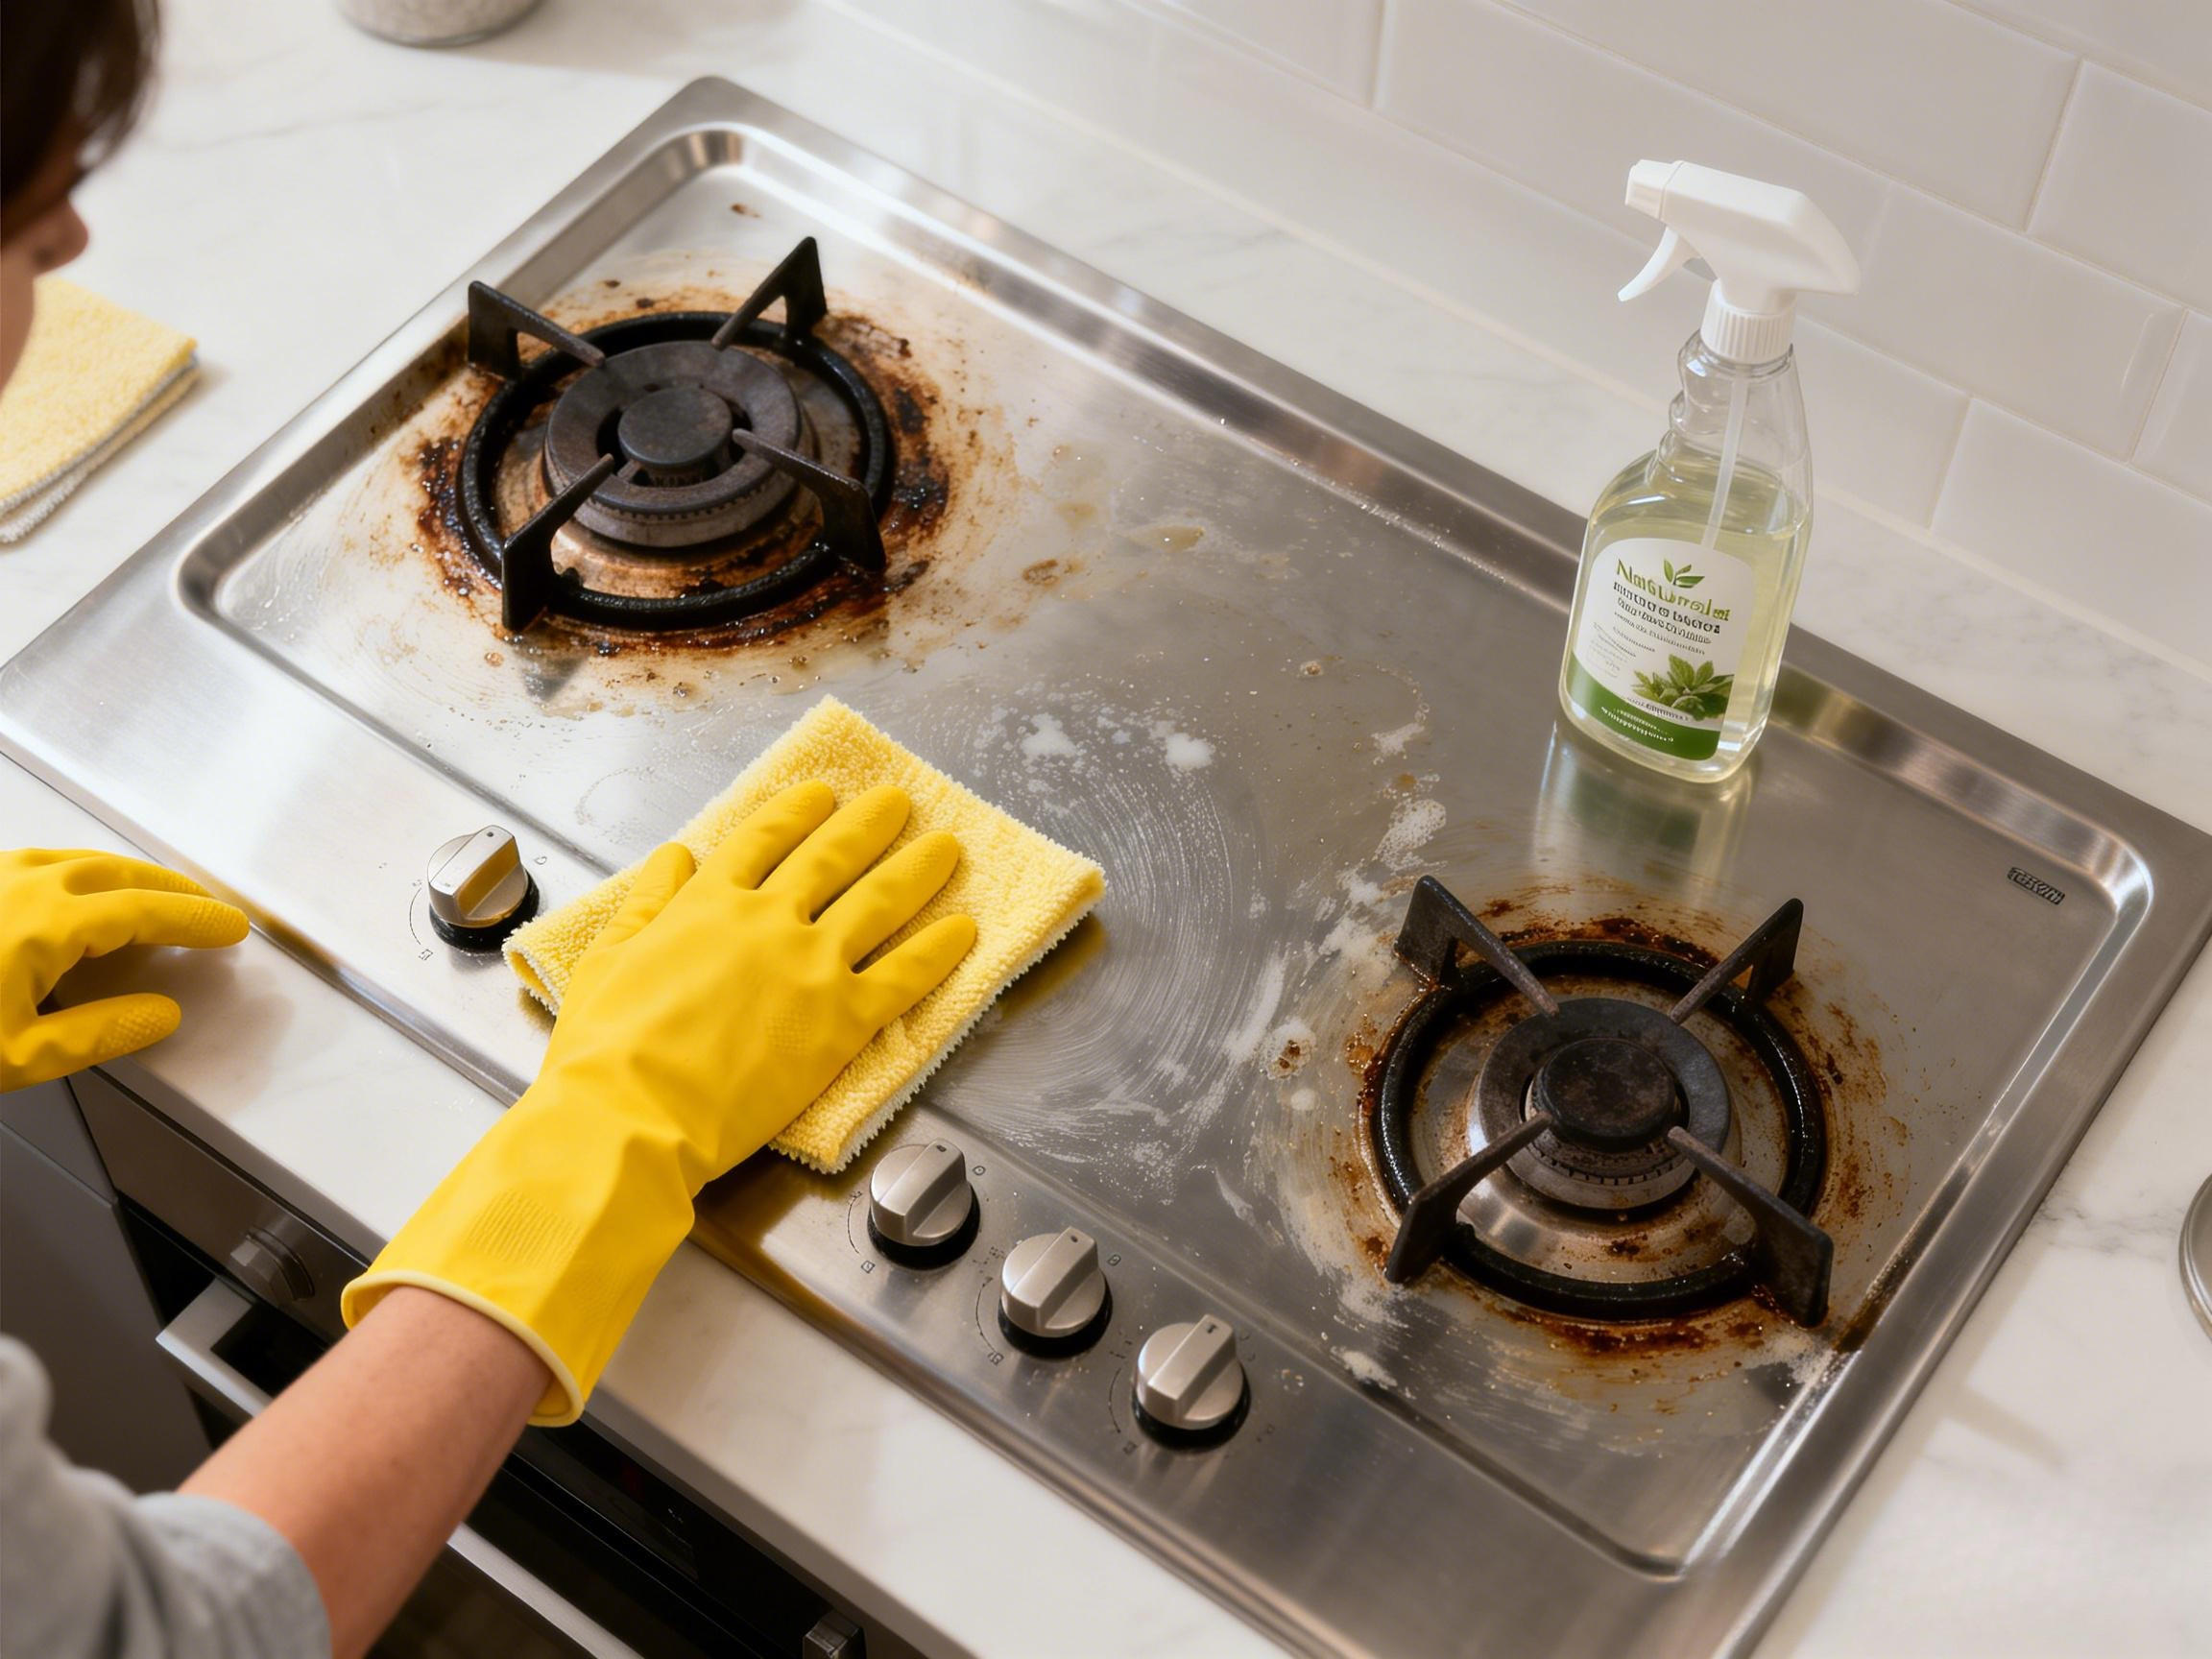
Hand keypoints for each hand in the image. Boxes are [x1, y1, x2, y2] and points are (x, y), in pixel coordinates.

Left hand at [0, 848, 248, 1089]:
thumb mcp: (18, 1057)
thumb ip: (97, 1035)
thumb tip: (165, 1015)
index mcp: (45, 922)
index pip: (141, 911)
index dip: (194, 919)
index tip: (233, 927)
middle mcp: (24, 882)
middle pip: (115, 871)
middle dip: (169, 888)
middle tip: (205, 907)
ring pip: (77, 860)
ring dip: (126, 875)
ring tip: (152, 896)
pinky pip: (41, 863)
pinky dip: (80, 873)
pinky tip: (79, 892)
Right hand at [342, 782, 975, 1422]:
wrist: (632, 1116)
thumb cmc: (605, 1051)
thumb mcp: (607, 959)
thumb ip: (647, 902)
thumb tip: (674, 856)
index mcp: (708, 903)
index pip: (765, 839)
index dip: (798, 812)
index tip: (823, 793)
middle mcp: (768, 920)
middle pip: (833, 858)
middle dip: (871, 824)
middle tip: (900, 802)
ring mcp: (811, 966)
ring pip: (880, 903)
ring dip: (918, 870)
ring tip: (946, 847)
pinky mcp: (843, 1019)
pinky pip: (905, 975)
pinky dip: (939, 950)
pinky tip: (965, 930)